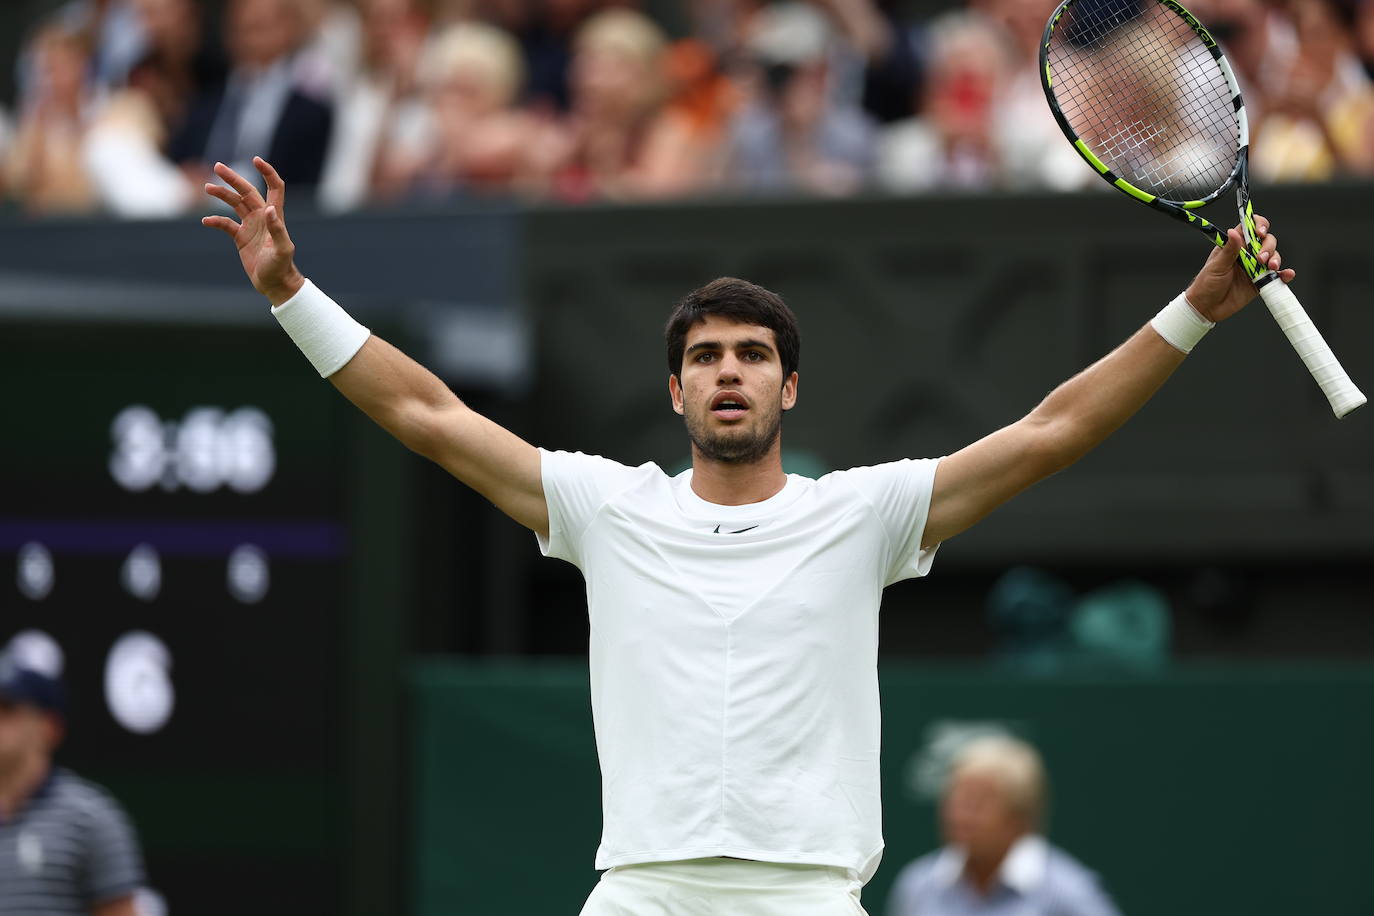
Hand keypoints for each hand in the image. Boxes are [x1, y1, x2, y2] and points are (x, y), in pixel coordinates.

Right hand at [201, 157, 303, 305]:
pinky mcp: (241, 238)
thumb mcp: (281, 249)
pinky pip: (225, 224)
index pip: (274, 188)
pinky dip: (215, 221)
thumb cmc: (281, 267)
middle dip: (233, 179)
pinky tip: (205, 222)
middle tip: (217, 167)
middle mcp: (262, 217)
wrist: (275, 284)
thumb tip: (269, 209)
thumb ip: (277, 229)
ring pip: (235, 204)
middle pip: (247, 191)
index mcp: (275, 216)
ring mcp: (251, 226)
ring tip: (207, 187)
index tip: (256, 160)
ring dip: (222, 195)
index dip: (267, 173)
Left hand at [1184, 214, 1296, 321]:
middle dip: (1268, 246)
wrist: (1207, 308)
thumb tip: (1233, 232)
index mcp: (1234, 246)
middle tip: (1260, 258)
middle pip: (1266, 241)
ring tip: (1270, 267)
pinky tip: (1286, 274)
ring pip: (1273, 256)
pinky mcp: (1260, 281)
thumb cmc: (1206, 285)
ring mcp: (1255, 267)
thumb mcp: (1216, 266)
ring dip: (1275, 259)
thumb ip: (1228, 250)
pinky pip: (1277, 275)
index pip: (1249, 228)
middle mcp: (1247, 254)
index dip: (1258, 225)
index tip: (1259, 232)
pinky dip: (1284, 274)